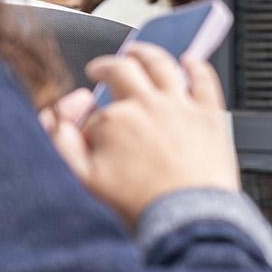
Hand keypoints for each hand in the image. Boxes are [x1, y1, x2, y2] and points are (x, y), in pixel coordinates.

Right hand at [42, 44, 240, 226]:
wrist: (190, 218)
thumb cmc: (142, 205)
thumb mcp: (84, 182)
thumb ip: (63, 147)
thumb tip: (61, 120)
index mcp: (114, 121)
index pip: (96, 112)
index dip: (92, 122)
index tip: (94, 133)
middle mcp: (147, 105)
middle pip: (123, 70)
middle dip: (107, 66)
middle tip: (101, 69)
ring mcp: (181, 106)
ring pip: (162, 64)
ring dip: (146, 53)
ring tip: (137, 52)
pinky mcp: (210, 115)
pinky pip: (204, 79)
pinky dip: (197, 66)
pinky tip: (191, 62)